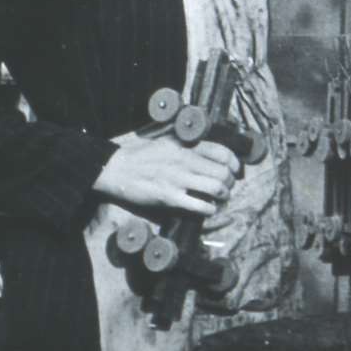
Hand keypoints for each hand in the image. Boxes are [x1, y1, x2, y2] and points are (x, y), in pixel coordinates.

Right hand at [94, 137, 241, 215]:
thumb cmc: (140, 154)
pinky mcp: (168, 198)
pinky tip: (209, 209)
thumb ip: (188, 143)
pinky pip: (198, 206)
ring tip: (221, 198)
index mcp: (185, 146)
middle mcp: (185, 161)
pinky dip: (209, 209)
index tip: (236, 170)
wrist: (114, 168)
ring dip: (223, 195)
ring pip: (215, 188)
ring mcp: (177, 180)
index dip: (235, 163)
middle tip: (228, 187)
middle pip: (223, 172)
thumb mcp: (167, 140)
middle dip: (230, 182)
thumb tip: (210, 149)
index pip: (222, 152)